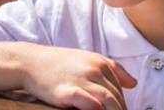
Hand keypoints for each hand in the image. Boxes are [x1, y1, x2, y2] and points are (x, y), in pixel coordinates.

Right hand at [18, 46, 135, 109]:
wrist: (30, 61)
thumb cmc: (58, 63)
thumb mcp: (85, 59)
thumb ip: (111, 69)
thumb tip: (133, 83)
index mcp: (99, 62)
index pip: (120, 89)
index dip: (122, 106)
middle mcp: (92, 69)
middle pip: (116, 98)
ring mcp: (80, 79)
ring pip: (109, 101)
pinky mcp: (67, 91)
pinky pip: (88, 103)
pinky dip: (96, 109)